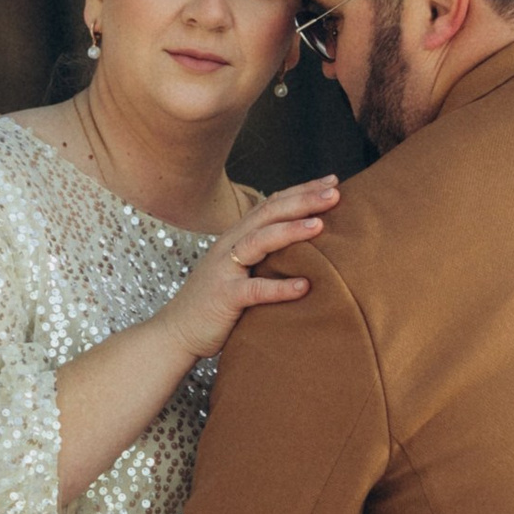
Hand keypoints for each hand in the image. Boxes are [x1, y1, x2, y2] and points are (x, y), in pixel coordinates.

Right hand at [160, 179, 338, 362]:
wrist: (177, 332)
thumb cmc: (217, 301)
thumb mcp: (241, 269)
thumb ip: (265, 254)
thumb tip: (306, 245)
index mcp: (237, 236)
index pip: (271, 204)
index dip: (301, 190)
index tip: (332, 182)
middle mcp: (230, 245)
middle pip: (268, 214)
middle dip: (302, 200)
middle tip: (335, 193)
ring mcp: (225, 270)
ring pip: (259, 241)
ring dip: (290, 231)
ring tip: (319, 225)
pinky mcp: (224, 298)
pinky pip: (254, 290)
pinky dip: (279, 287)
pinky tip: (304, 286)